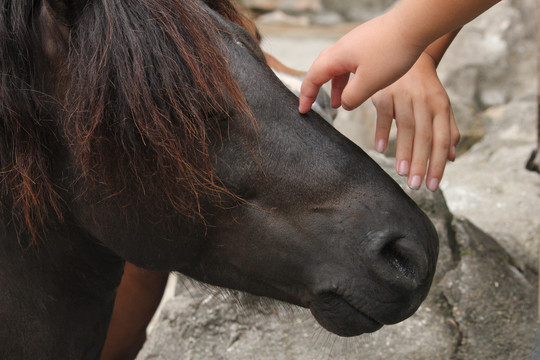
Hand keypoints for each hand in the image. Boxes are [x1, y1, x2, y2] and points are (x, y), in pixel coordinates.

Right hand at [299, 12, 425, 113]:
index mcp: (338, 56)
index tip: (303, 110)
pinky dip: (351, 77)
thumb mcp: (370, 83)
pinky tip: (362, 84)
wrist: (415, 25)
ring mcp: (357, 42)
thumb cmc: (392, 52)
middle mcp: (343, 46)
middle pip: (323, 69)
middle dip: (319, 89)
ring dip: (338, 85)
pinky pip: (353, 61)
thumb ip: (352, 97)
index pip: (313, 77)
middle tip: (316, 104)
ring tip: (343, 102)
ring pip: (340, 66)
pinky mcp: (370, 41)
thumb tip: (344, 104)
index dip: (307, 95)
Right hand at [371, 52, 459, 190]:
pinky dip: (383, 132)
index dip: (438, 164)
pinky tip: (381, 149)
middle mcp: (424, 101)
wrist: (410, 52)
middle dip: (421, 164)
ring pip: (406, 128)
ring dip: (404, 152)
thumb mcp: (441, 104)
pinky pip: (384, 115)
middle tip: (416, 186)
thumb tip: (451, 158)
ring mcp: (404, 96)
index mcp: (441, 106)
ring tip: (403, 173)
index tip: (433, 185)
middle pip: (425, 137)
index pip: (442, 140)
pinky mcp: (385, 92)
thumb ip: (448, 129)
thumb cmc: (425, 85)